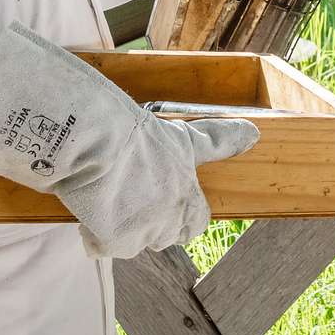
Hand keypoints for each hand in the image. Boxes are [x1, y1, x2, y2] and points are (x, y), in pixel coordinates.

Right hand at [0, 21, 259, 258]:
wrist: (81, 138)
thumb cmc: (89, 109)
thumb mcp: (110, 105)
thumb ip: (116, 116)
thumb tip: (92, 90)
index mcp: (179, 146)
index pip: (215, 140)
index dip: (233, 138)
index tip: (253, 134)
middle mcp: (179, 185)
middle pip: (192, 221)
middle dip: (175, 219)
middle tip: (144, 208)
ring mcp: (157, 215)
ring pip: (153, 238)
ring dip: (134, 229)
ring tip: (108, 208)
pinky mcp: (127, 237)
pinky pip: (111, 245)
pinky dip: (96, 237)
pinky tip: (83, 222)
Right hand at [68, 114, 260, 259]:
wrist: (99, 142)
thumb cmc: (142, 136)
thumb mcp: (185, 137)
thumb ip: (219, 141)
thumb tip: (256, 135)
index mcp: (188, 200)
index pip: (196, 223)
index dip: (183, 213)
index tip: (168, 199)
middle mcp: (169, 222)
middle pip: (165, 235)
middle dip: (151, 222)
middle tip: (132, 195)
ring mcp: (141, 236)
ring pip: (133, 241)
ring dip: (122, 226)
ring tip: (108, 195)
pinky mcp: (111, 243)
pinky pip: (99, 243)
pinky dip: (93, 230)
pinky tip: (88, 203)